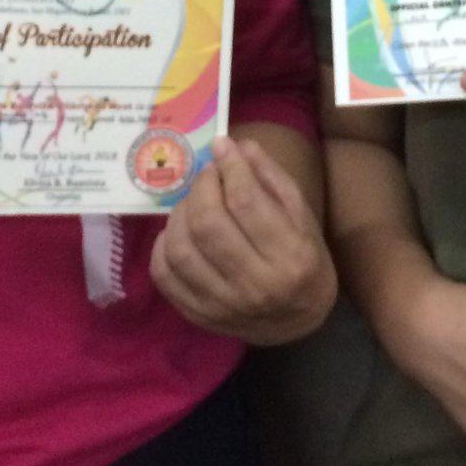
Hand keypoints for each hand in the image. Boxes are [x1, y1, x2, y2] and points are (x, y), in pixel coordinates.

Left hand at [150, 135, 336, 344]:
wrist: (297, 320)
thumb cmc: (302, 258)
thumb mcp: (301, 214)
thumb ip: (271, 177)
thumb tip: (236, 145)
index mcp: (290, 257)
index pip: (246, 202)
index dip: (229, 166)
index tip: (222, 146)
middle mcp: (256, 286)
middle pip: (208, 224)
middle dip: (201, 187)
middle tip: (207, 174)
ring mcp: (223, 306)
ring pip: (181, 250)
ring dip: (179, 213)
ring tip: (193, 201)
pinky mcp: (198, 316)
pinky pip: (164, 276)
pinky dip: (163, 245)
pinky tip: (179, 232)